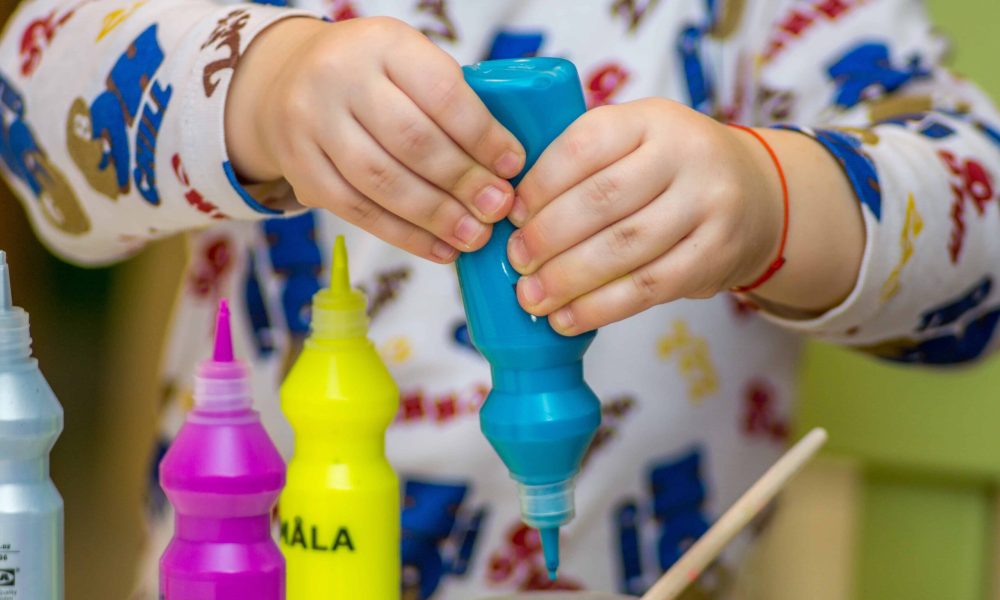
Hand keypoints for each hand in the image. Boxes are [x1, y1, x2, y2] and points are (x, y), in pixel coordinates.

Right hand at [226, 17, 524, 262]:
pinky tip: (439, 248)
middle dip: (463, 181)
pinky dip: (404, 236)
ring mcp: (312, 123)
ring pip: (382, 181)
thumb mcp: (408, 63)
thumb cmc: (373, 77)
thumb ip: (451, 102)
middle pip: (412, 141)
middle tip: (498, 208)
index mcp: (382, 43)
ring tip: (474, 235)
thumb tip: (504, 169)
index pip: (441, 92)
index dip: (482, 135)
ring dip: (436, 216)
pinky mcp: (300, 168)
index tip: (512, 165)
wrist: (287, 81)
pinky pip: (357, 211)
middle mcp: (340, 77)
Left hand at [506, 98, 785, 333]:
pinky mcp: (716, 254)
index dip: (540, 184)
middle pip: (602, 200)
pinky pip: (649, 287)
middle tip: (516, 260)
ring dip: (568, 279)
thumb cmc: (670, 171)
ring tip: (533, 297)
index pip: (585, 145)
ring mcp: (708, 204)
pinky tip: (568, 319)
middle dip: (548, 236)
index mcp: (650, 119)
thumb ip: (584, 164)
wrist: (758, 195)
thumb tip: (509, 213)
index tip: (511, 214)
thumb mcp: (636, 142)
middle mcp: (685, 154)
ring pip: (624, 248)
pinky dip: (601, 308)